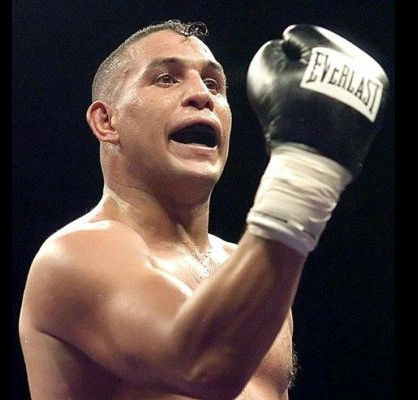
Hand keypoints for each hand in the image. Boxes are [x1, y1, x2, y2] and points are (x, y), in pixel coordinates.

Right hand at [246, 24, 388, 176]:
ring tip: (302, 110)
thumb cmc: (286, 119)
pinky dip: (330, 105)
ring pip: (335, 79)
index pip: (300, 38)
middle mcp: (361, 66)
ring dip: (317, 87)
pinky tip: (316, 119)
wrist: (311, 162)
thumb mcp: (265, 75)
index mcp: (336, 52)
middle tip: (288, 96)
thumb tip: (282, 51)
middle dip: (301, 72)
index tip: (274, 77)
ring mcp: (370, 92)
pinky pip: (345, 101)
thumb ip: (269, 52)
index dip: (280, 56)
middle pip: (321, 58)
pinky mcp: (372, 114)